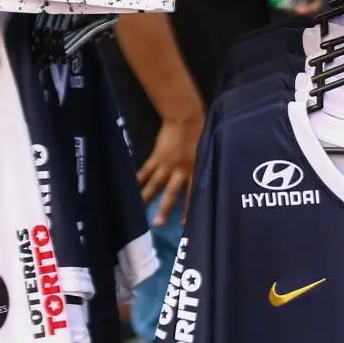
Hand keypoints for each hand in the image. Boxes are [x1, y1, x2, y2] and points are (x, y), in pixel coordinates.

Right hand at [137, 109, 203, 226]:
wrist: (185, 117)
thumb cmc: (201, 132)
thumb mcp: (207, 151)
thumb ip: (205, 164)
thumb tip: (212, 175)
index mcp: (194, 169)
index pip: (192, 193)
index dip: (188, 208)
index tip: (183, 224)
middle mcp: (179, 170)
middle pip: (170, 193)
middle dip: (164, 209)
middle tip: (157, 224)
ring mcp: (165, 164)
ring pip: (154, 184)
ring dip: (146, 198)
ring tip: (137, 211)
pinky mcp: (156, 157)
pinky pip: (146, 170)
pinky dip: (138, 179)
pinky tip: (131, 188)